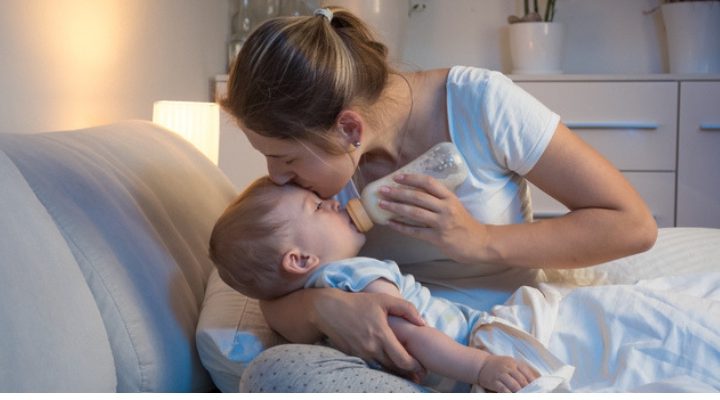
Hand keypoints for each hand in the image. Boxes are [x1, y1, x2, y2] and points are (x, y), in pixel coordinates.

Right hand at [311, 289, 426, 381]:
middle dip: (408, 373)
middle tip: (419, 373)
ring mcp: (361, 354)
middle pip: (394, 368)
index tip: (422, 367)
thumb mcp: (384, 300)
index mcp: (381, 335)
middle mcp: (371, 348)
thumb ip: (406, 309)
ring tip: (407, 373)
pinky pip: (372, 366)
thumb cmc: (357, 303)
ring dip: (396, 372)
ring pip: (383, 369)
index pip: (402, 359)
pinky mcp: (353, 356)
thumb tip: (422, 322)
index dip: (415, 366)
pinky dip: (382, 367)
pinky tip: (389, 366)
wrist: (329, 310)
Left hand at [378, 173, 486, 263]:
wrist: (480, 243)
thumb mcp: (455, 205)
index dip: (411, 178)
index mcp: (450, 197)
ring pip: (414, 213)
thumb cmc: (464, 223)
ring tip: (382, 204)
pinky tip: (390, 223)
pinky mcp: (438, 238)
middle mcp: (446, 208)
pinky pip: (415, 231)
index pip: (428, 183)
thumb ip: (438, 199)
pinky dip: (401, 227)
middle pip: (417, 197)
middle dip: (397, 192)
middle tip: (382, 189)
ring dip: (396, 207)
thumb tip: (413, 193)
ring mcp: (442, 223)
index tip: (396, 177)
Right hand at [477, 355, 538, 392]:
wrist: (481, 364)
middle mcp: (508, 367)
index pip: (527, 373)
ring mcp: (501, 374)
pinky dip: (509, 394)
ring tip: (524, 395)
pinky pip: (503, 389)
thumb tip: (534, 382)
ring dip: (520, 392)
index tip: (539, 389)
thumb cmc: (499, 366)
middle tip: (533, 394)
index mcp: (514, 363)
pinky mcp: (494, 381)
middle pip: (521, 380)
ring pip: (514, 385)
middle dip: (528, 389)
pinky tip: (512, 396)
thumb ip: (520, 371)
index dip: (533, 382)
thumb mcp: (510, 364)